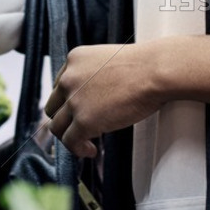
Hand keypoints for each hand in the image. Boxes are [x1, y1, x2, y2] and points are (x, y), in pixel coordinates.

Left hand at [44, 43, 166, 157]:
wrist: (155, 71)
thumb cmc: (145, 65)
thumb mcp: (111, 60)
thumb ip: (97, 74)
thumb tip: (99, 95)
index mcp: (75, 59)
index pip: (60, 86)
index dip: (68, 102)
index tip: (78, 111)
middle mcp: (68, 78)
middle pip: (54, 107)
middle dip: (66, 119)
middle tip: (80, 127)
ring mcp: (74, 100)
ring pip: (58, 127)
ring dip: (70, 136)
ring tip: (85, 142)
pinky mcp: (83, 121)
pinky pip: (70, 141)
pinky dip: (78, 149)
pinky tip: (90, 150)